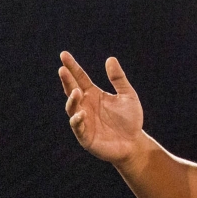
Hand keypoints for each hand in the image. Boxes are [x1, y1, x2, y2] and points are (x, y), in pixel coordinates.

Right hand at [58, 51, 144, 165]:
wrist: (134, 143)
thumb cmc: (130, 119)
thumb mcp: (128, 95)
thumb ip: (118, 79)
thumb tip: (110, 59)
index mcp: (94, 94)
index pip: (80, 78)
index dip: (72, 67)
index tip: (64, 54)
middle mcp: (85, 106)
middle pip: (72, 90)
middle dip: (66, 80)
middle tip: (62, 69)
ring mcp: (83, 120)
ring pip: (72, 108)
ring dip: (72, 100)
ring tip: (77, 91)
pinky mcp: (85, 136)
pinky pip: (77, 126)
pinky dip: (77, 119)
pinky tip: (81, 113)